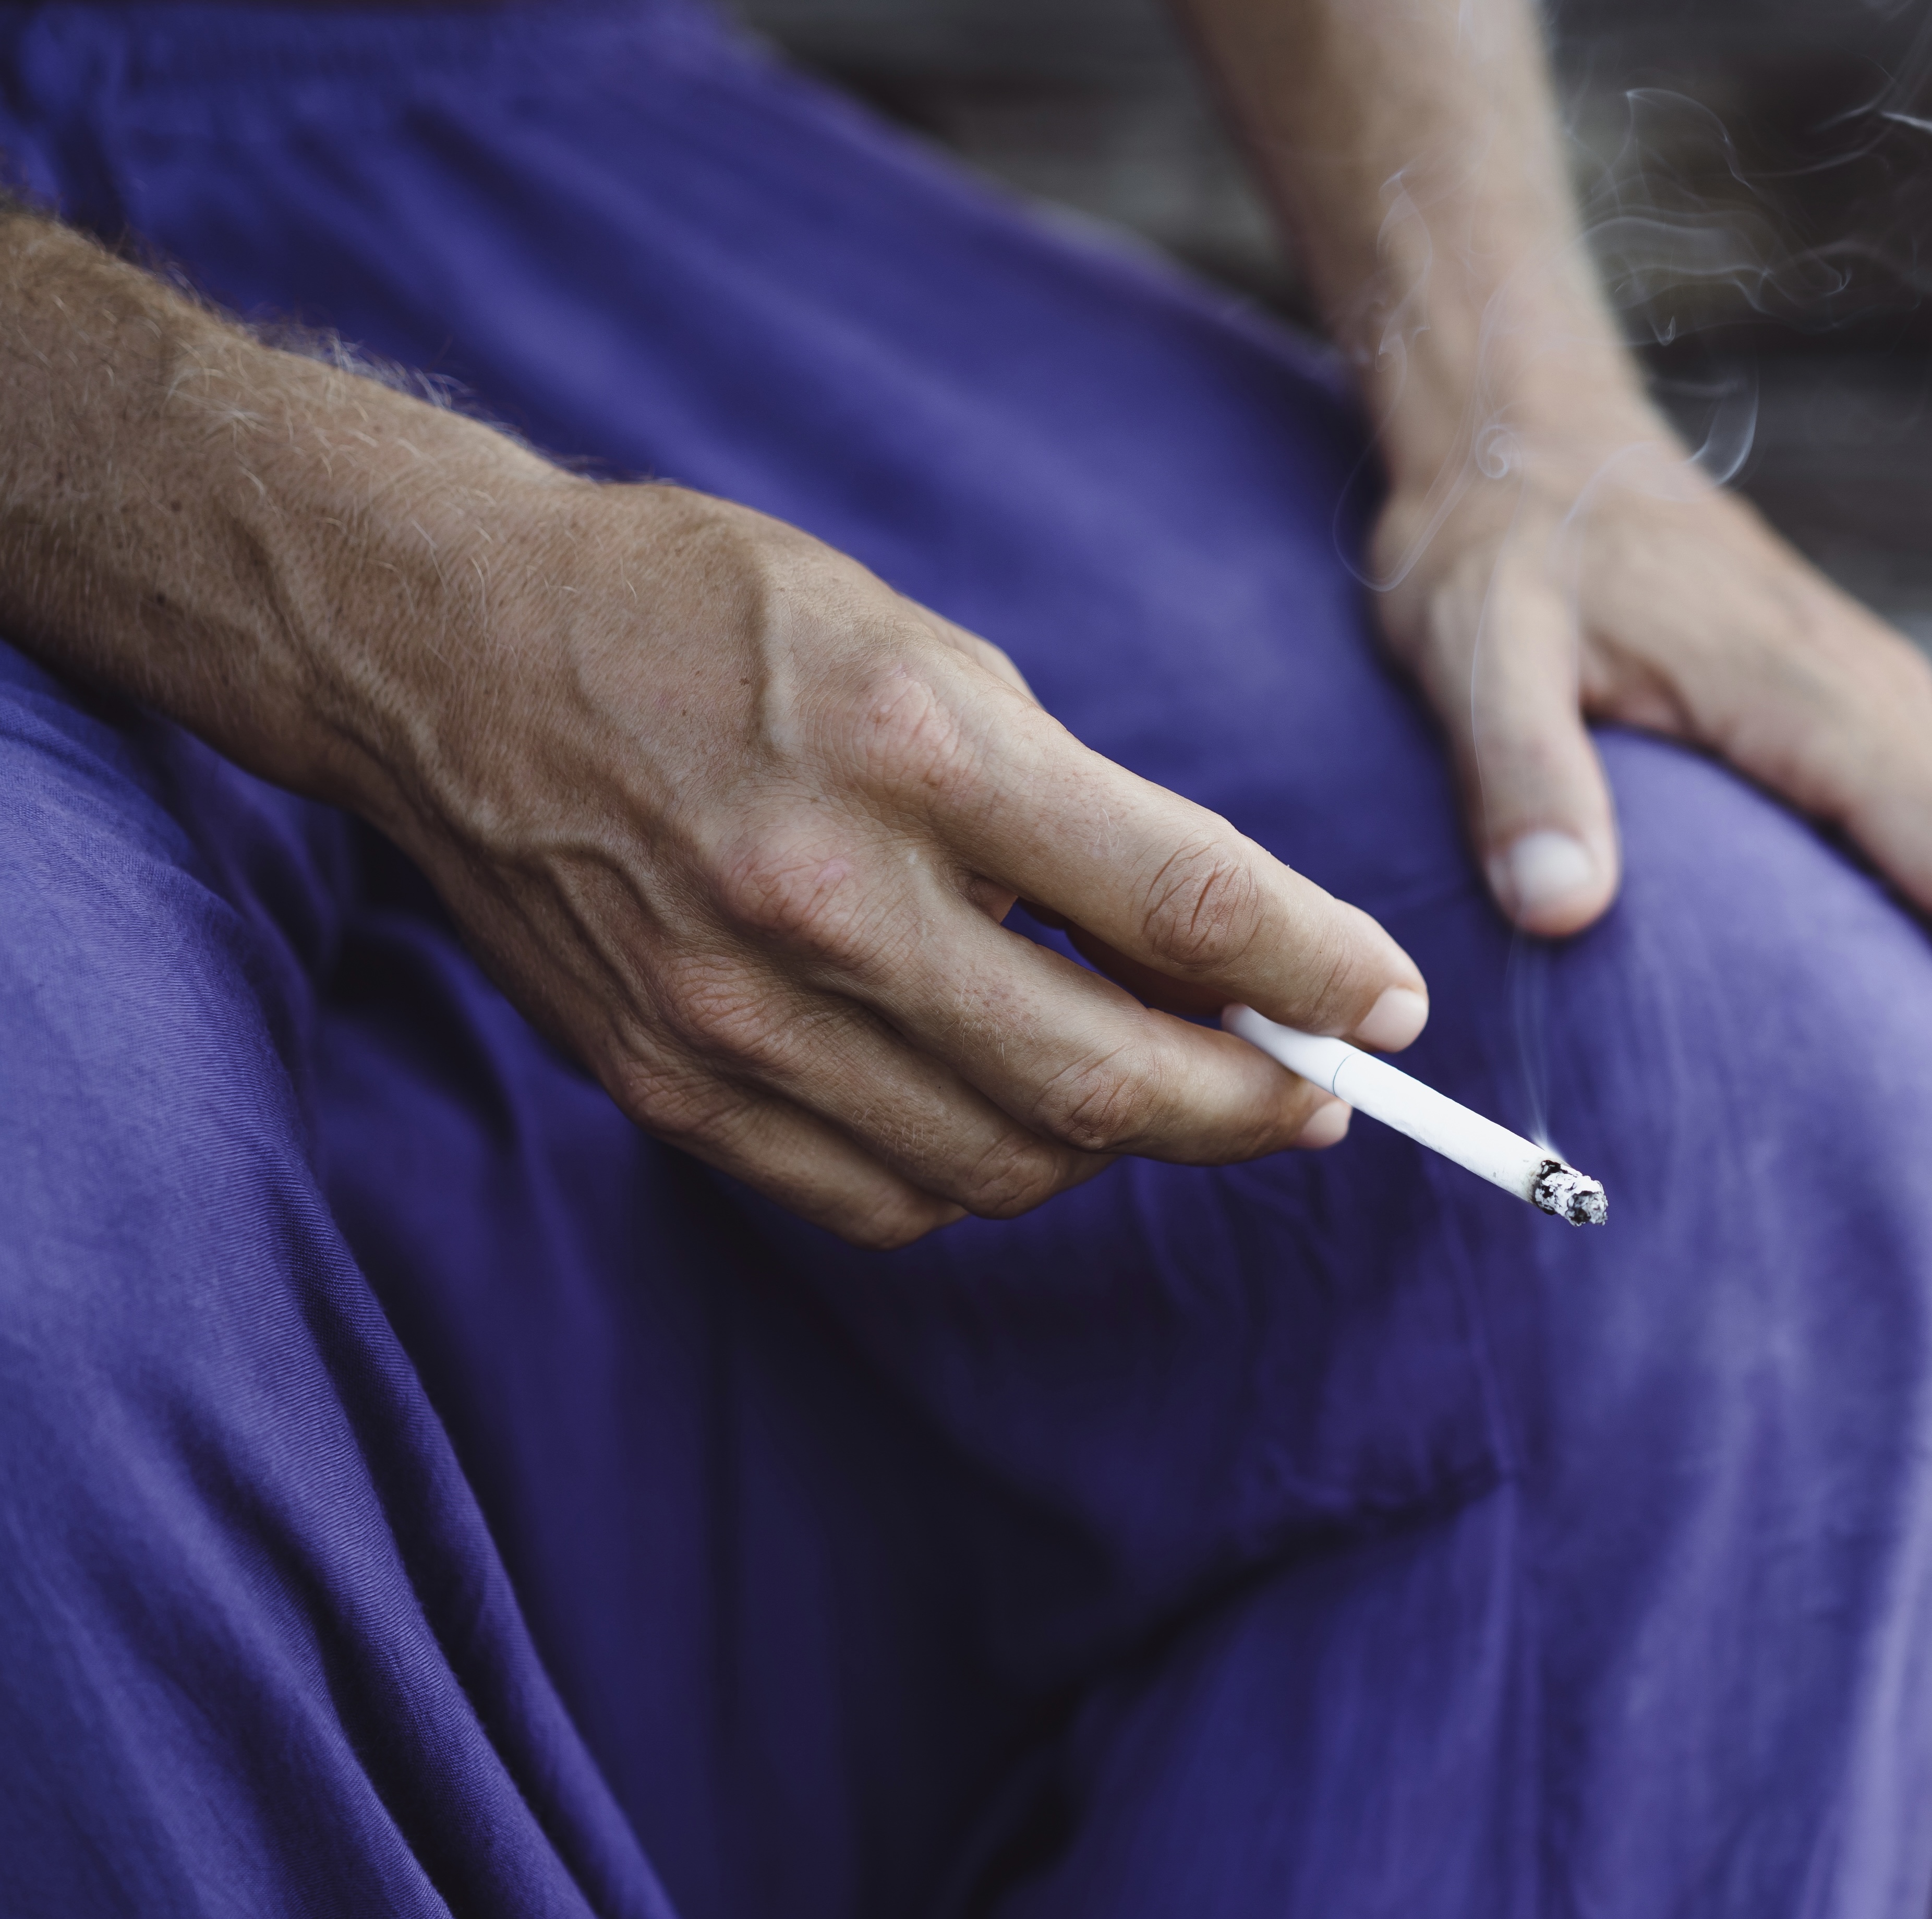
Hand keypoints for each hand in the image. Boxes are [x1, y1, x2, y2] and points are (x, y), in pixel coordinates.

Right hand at [356, 482, 1429, 1245]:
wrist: (454, 655)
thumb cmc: (716, 620)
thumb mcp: (931, 655)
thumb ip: (1077, 814)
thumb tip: (1218, 952)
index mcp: (911, 749)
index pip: (1178, 898)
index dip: (1315, 970)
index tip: (1390, 1006)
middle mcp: (824, 895)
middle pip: (1106, 1076)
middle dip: (1250, 1103)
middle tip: (1316, 1093)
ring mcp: (737, 1012)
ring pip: (1006, 1162)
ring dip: (1122, 1145)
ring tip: (1168, 1093)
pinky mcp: (674, 1086)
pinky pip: (883, 1198)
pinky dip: (986, 1176)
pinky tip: (1020, 1118)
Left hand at [1368, 404, 1931, 1151]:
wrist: (1521, 432)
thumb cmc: (1497, 539)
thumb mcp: (1475, 646)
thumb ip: (1521, 773)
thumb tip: (1565, 909)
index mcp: (1810, 695)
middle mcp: (1867, 698)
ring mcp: (1861, 700)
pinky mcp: (1833, 709)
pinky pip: (1926, 828)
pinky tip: (1930, 999)